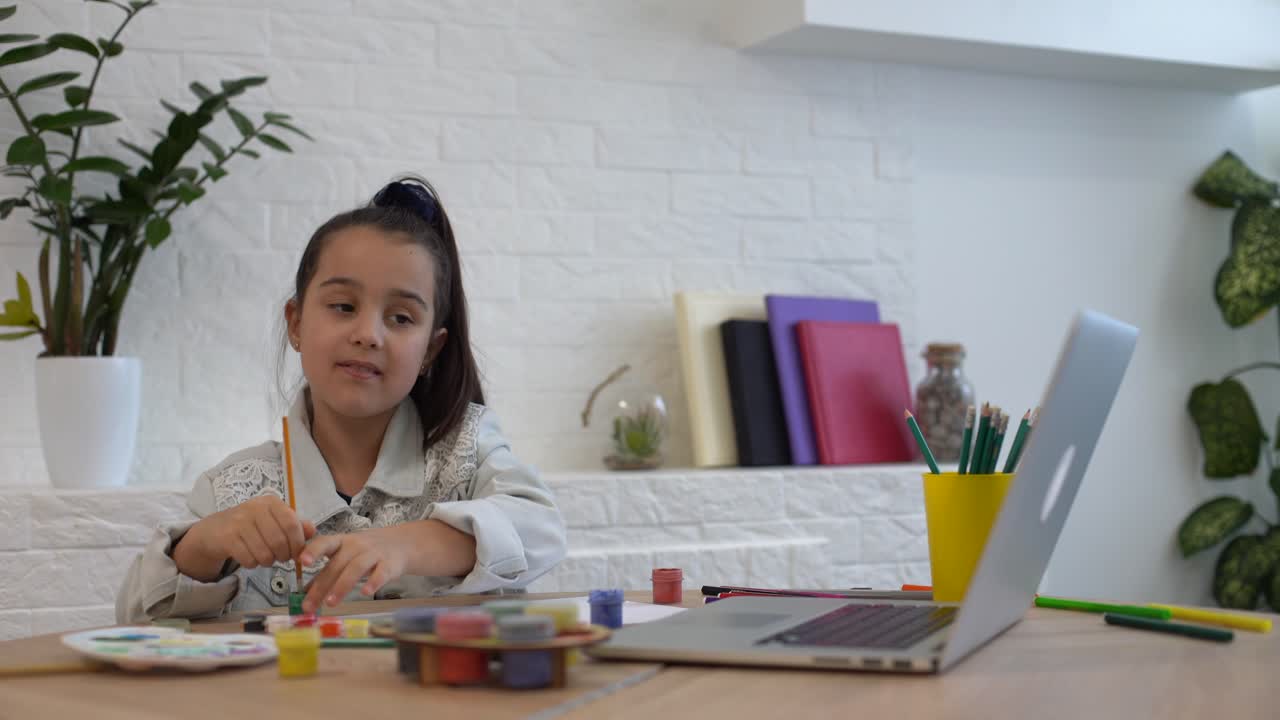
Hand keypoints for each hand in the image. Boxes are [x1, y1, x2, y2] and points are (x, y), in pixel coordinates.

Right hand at [179, 495, 316, 580]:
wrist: (214, 530)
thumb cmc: (251, 525)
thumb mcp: (274, 520)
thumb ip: (295, 525)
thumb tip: (313, 530)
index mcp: (271, 502)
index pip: (292, 524)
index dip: (297, 543)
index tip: (297, 553)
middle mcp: (255, 508)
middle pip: (279, 541)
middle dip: (283, 555)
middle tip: (280, 558)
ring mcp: (239, 522)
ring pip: (264, 552)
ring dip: (268, 561)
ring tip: (265, 558)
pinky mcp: (227, 538)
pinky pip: (249, 559)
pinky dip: (253, 564)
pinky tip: (250, 558)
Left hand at [298, 526, 409, 612]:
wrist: (402, 543)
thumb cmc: (366, 551)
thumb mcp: (345, 555)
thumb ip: (326, 571)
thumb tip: (304, 592)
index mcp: (341, 542)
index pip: (325, 543)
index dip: (314, 550)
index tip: (303, 561)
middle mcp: (356, 545)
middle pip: (337, 564)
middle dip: (322, 585)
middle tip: (308, 605)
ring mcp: (374, 553)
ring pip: (356, 568)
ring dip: (342, 586)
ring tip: (330, 603)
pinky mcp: (390, 563)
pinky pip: (381, 572)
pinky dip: (373, 582)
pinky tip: (365, 593)